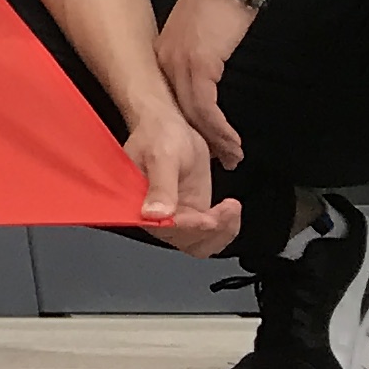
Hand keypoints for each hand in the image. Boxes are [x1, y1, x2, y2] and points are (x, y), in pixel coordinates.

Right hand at [123, 103, 244, 256]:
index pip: (162, 229)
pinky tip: (231, 208)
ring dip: (221, 232)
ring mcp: (176, 216)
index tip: (205, 218)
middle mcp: (155, 215)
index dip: (185, 229)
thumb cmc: (159, 134)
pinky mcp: (193, 213)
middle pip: (185, 241)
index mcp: (137, 203)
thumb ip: (161, 185)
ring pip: (201, 243)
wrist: (171, 125)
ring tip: (231, 207)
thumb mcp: (162, 156)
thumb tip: (154, 215)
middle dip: (208, 230)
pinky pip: (211, 234)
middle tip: (223, 209)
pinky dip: (226, 228)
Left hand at [155, 0, 255, 171]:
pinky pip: (206, 108)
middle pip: (180, 111)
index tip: (202, 145)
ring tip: (232, 158)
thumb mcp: (202, 33)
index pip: (172, 98)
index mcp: (163, 52)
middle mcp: (164, 60)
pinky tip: (233, 143)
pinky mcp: (199, 65)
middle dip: (200, 140)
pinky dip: (220, 130)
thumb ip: (199, 54)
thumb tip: (209, 72)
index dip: (188, 125)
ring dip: (215, 141)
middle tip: (219, 162)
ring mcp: (179, 63)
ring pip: (193, 115)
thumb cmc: (222, 1)